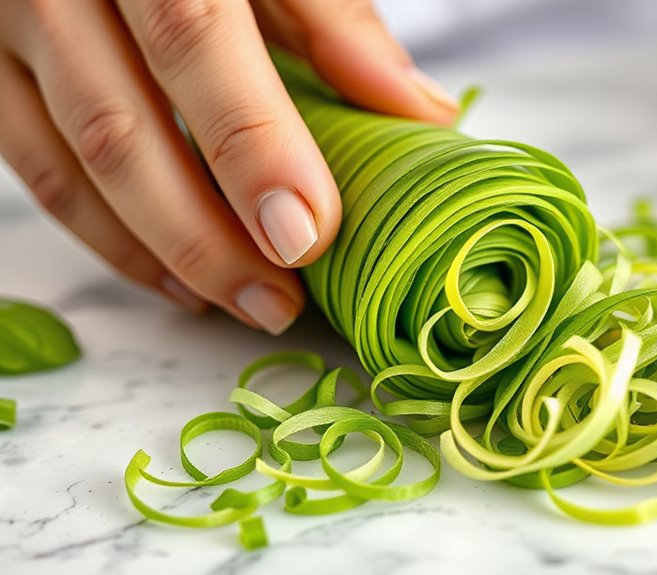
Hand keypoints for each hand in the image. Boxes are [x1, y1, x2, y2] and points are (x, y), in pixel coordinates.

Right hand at [0, 0, 457, 333]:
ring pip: (72, 161)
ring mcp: (8, 24)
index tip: (306, 233)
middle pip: (121, 127)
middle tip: (279, 300)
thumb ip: (333, 23)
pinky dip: (106, 234)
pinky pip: (36, 166)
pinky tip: (172, 275)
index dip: (252, 147)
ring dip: (159, 251)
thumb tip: (419, 111)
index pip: (194, 43)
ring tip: (240, 300)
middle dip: (205, 234)